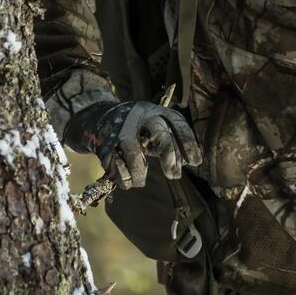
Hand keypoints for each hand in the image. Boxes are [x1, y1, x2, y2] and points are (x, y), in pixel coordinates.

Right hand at [69, 101, 202, 189]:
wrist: (99, 117)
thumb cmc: (137, 128)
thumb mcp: (155, 128)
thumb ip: (169, 141)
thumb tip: (187, 162)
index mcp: (156, 112)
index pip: (177, 124)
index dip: (188, 142)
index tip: (196, 161)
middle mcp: (140, 117)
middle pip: (159, 133)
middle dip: (169, 155)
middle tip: (175, 175)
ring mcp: (121, 129)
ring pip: (134, 151)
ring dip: (139, 171)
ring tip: (141, 182)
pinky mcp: (105, 143)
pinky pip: (114, 162)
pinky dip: (122, 176)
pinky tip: (128, 182)